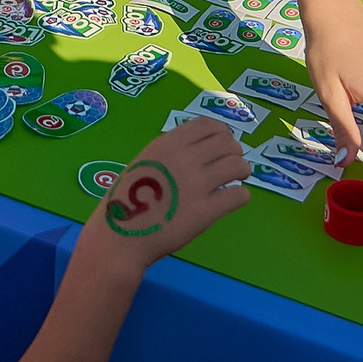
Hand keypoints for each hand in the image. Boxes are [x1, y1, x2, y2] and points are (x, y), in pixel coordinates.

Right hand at [81, 117, 249, 269]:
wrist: (120, 237)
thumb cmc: (128, 201)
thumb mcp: (145, 161)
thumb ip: (171, 151)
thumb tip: (201, 150)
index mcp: (169, 143)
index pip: (209, 124)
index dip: (222, 132)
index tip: (223, 144)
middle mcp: (185, 158)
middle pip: (228, 142)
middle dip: (234, 152)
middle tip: (231, 165)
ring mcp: (198, 184)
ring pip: (238, 165)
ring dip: (241, 171)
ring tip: (235, 180)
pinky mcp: (207, 211)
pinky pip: (239, 195)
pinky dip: (240, 196)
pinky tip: (230, 200)